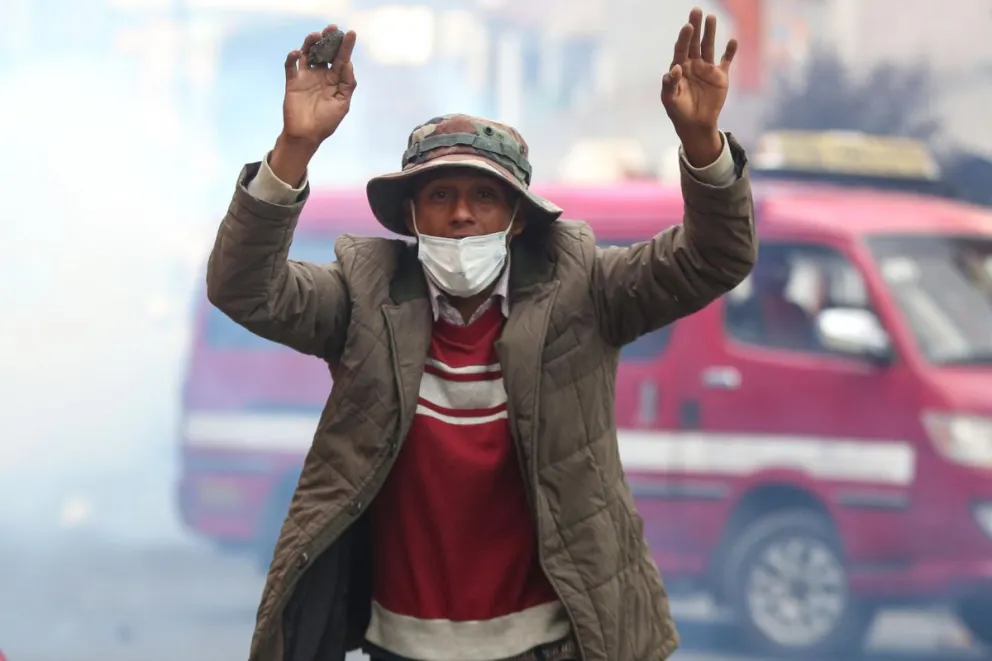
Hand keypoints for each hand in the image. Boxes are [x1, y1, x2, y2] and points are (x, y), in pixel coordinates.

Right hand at [282, 25, 357, 147]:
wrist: (306, 135)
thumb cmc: (326, 122)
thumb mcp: (342, 104)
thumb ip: (347, 84)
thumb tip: (347, 63)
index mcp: (335, 80)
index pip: (341, 60)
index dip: (345, 47)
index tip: (351, 34)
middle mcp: (321, 75)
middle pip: (325, 52)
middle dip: (329, 39)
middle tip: (332, 28)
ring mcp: (306, 77)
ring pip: (308, 54)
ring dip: (311, 43)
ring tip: (316, 36)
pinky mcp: (293, 82)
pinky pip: (291, 65)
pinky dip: (293, 57)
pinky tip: (298, 53)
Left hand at [661, 8, 736, 163]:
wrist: (696, 124)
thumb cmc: (679, 111)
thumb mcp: (670, 99)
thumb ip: (670, 84)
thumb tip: (673, 69)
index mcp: (680, 68)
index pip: (681, 49)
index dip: (684, 38)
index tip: (687, 26)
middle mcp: (693, 64)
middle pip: (694, 42)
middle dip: (695, 27)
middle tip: (696, 11)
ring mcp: (707, 69)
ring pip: (709, 47)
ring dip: (710, 33)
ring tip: (711, 18)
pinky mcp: (720, 76)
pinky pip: (726, 61)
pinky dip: (730, 51)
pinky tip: (733, 40)